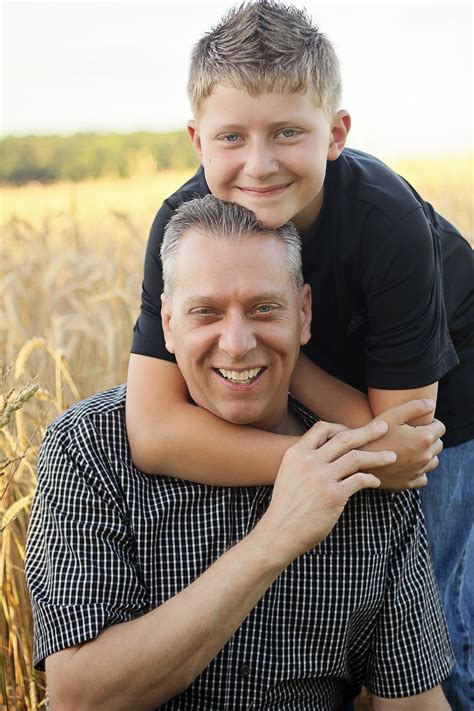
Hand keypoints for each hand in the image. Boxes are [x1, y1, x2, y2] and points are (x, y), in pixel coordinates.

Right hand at [259, 419, 394, 562]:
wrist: (280, 532)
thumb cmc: (286, 505)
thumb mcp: (288, 473)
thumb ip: (304, 460)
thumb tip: (325, 452)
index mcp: (296, 453)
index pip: (322, 428)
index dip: (340, 427)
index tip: (353, 432)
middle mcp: (309, 461)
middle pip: (344, 438)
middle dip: (367, 431)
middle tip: (383, 427)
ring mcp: (322, 478)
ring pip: (356, 457)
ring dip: (377, 456)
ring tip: (392, 456)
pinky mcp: (334, 496)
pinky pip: (360, 480)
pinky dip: (371, 479)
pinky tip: (376, 481)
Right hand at [363, 400, 444, 489]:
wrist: (355, 460)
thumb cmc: (374, 434)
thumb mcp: (392, 415)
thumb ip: (415, 407)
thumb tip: (432, 404)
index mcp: (423, 438)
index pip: (440, 428)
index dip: (430, 423)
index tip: (417, 423)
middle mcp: (424, 457)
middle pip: (438, 444)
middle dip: (429, 438)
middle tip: (410, 435)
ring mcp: (417, 472)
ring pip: (433, 461)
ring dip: (426, 454)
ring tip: (409, 449)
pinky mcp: (409, 483)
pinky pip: (423, 477)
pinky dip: (418, 471)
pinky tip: (406, 464)